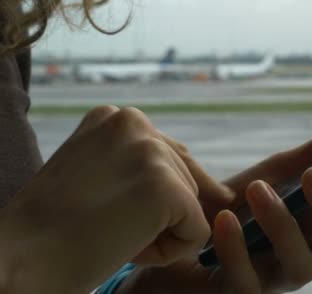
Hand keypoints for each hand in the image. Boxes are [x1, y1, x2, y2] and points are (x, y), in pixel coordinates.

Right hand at [0, 106, 209, 293]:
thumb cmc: (56, 228)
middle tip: (101, 224)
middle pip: (186, 181)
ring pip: (192, 208)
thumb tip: (224, 191)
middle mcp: (135, 122)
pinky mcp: (165, 187)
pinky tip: (126, 247)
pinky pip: (197, 233)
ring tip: (109, 233)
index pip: (171, 160)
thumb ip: (153, 170)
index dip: (149, 201)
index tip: (103, 210)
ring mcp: (151, 152)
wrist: (19, 260)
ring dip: (159, 233)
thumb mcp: (103, 178)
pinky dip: (168, 253)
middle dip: (156, 216)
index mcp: (117, 117)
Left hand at [117, 121, 311, 292]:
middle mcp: (310, 253)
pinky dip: (237, 248)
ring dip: (282, 224)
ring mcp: (276, 278)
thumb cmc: (231, 207)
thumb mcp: (271, 174)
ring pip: (304, 267)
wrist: (175, 237)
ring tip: (257, 190)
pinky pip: (248, 282)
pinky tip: (223, 219)